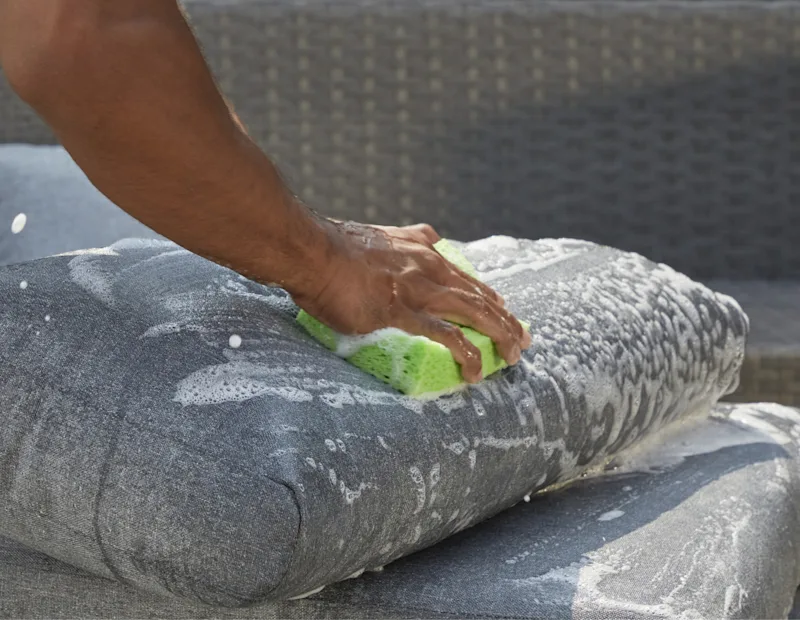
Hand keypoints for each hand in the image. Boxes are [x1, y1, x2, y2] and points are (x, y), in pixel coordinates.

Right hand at [292, 220, 530, 382]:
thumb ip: (410, 237)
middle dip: (506, 320)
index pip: (467, 278)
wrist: (311, 251)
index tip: (505, 312)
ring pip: (472, 314)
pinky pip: (444, 335)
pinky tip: (474, 370)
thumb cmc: (337, 247)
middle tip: (522, 340)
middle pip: (479, 297)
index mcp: (423, 251)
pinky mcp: (401, 311)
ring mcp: (416, 289)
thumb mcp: (384, 234)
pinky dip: (465, 353)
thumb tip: (429, 235)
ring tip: (511, 357)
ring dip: (498, 335)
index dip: (491, 298)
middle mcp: (428, 267)